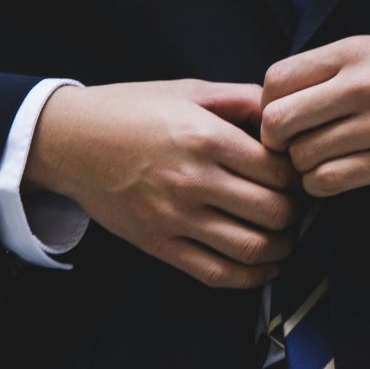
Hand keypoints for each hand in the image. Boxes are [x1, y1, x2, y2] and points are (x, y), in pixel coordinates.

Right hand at [24, 79, 302, 288]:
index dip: (300, 175)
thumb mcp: (189, 91)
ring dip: (282, 248)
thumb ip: (243, 99)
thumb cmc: (132, 110)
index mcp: (205, 137)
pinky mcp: (158, 244)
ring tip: (286, 236)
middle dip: (297, 212)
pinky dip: (251, 277)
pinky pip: (216, 273)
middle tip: (299, 206)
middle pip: (274, 212)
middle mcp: (192, 180)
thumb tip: (288, 112)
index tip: (300, 173)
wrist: (69, 140)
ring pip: (252, 248)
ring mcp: (174, 217)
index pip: (279, 170)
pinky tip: (265, 266)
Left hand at [259, 33, 369, 196]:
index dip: (268, 105)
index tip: (286, 117)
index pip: (275, 80)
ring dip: (303, 167)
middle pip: (277, 122)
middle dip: (277, 141)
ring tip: (323, 161)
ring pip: (301, 158)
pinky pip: (330, 182)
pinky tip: (339, 176)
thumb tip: (283, 99)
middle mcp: (361, 85)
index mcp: (353, 51)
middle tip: (294, 146)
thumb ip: (336, 70)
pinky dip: (323, 185)